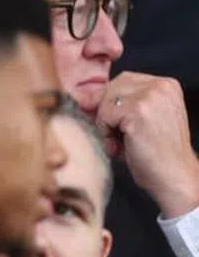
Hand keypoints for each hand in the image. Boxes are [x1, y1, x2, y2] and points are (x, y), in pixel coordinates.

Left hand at [96, 72, 198, 217]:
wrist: (174, 176)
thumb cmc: (156, 153)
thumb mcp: (142, 121)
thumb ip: (120, 105)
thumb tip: (83, 99)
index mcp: (166, 85)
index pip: (123, 80)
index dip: (110, 102)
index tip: (112, 123)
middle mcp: (161, 86)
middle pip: (111, 88)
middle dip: (106, 112)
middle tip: (115, 136)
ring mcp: (150, 97)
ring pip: (105, 102)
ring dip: (105, 125)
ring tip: (119, 143)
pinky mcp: (138, 111)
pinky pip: (104, 116)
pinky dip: (106, 134)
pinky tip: (119, 147)